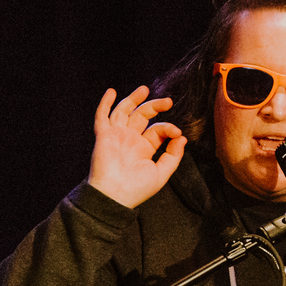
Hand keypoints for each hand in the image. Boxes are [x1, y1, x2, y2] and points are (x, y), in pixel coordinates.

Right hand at [86, 86, 186, 208]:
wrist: (115, 196)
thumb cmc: (137, 189)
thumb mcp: (161, 172)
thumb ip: (173, 155)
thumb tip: (182, 138)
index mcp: (144, 148)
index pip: (157, 130)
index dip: (168, 128)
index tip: (177, 133)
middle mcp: (130, 139)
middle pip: (142, 116)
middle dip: (155, 106)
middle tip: (168, 101)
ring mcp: (116, 136)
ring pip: (124, 112)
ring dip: (133, 99)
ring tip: (144, 89)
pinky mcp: (104, 136)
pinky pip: (102, 117)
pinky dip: (105, 104)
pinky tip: (111, 92)